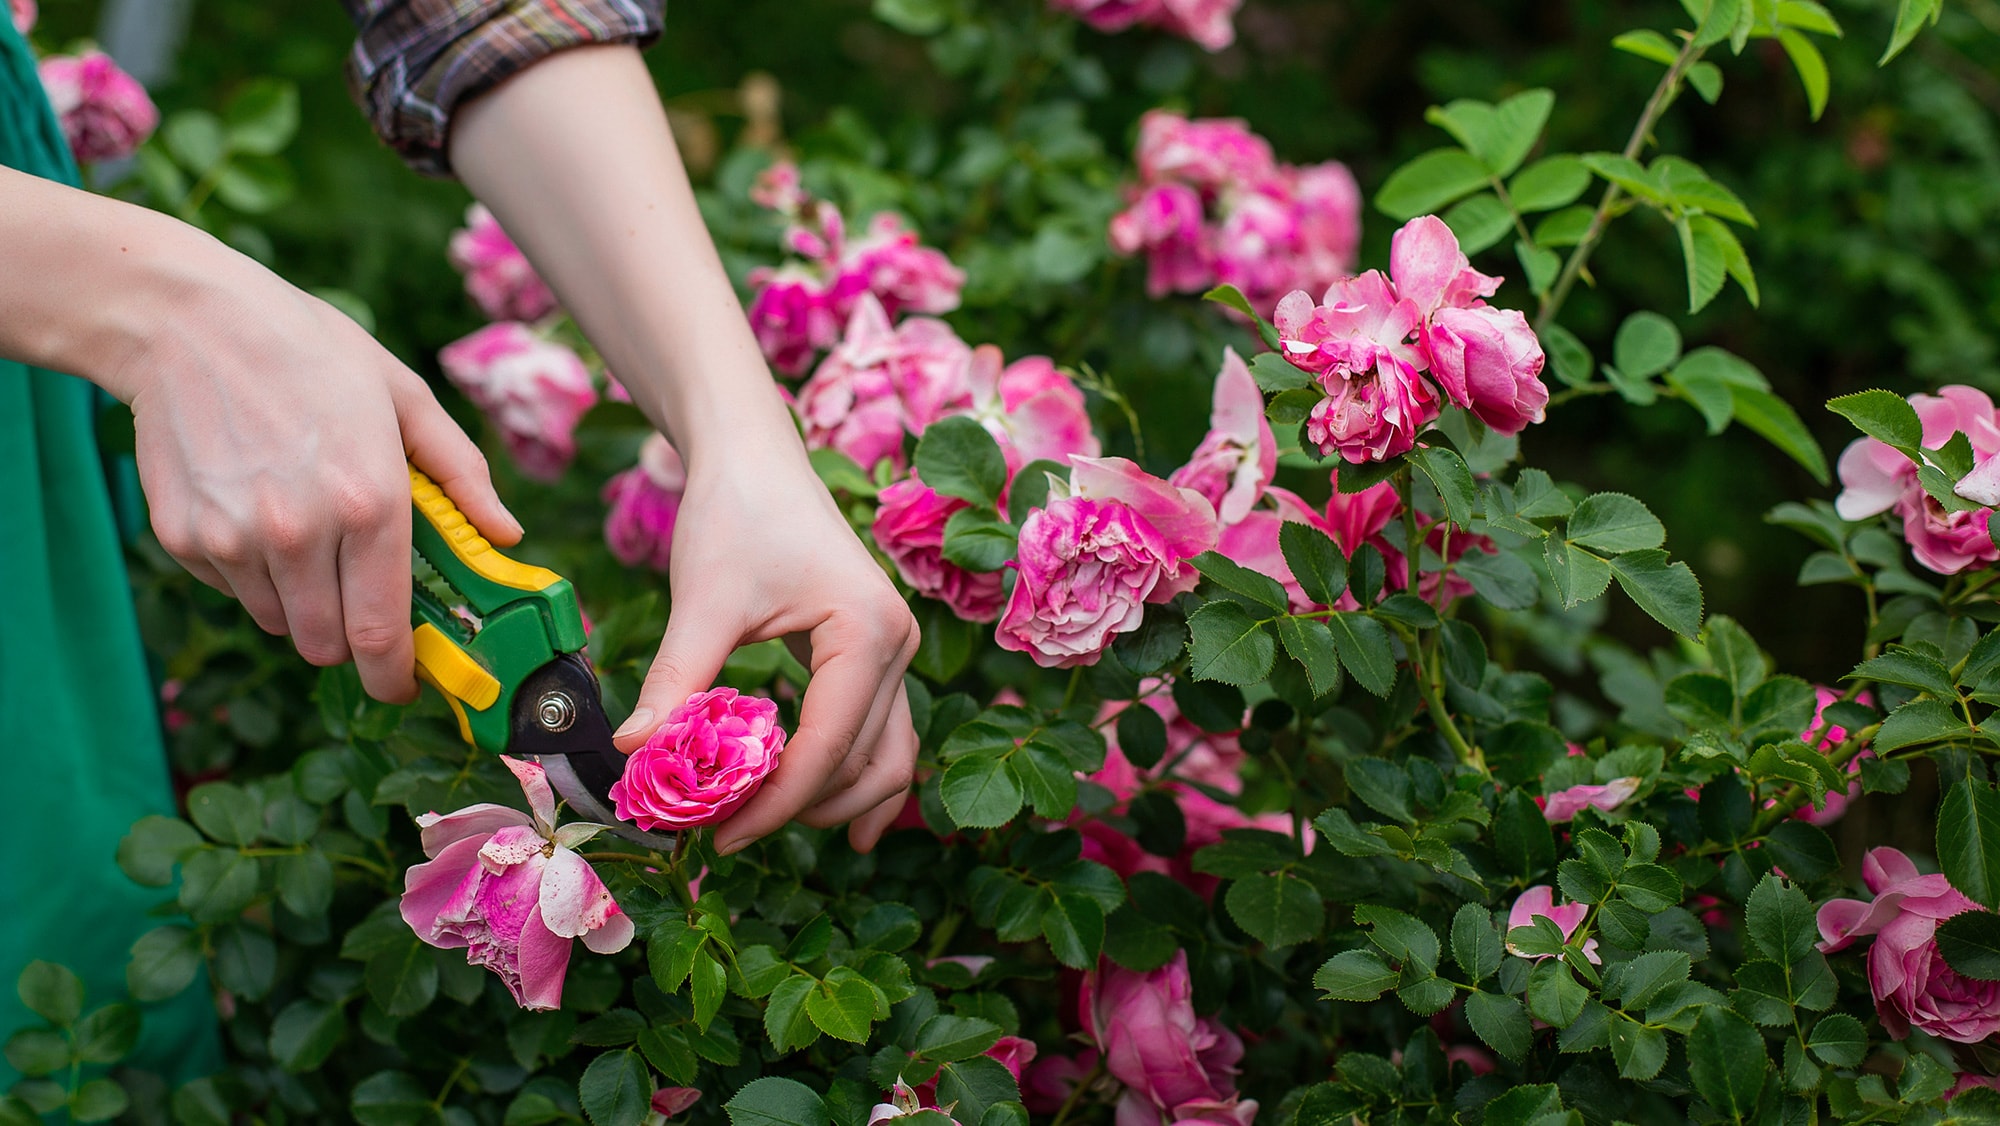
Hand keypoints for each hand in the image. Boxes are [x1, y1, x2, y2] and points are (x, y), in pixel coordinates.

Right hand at [121, 241, 519, 702]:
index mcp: (368, 503)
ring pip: (278, 622)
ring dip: (300, 600)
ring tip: (303, 527)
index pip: (381, 633)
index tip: (403, 682)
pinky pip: (231, 589)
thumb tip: (506, 535)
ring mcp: (233, 538)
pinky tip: (254, 505)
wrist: (187, 321)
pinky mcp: (183, 537)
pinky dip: (250, 570)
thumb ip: (462, 475)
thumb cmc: (310, 353)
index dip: (394, 675)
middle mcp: (299, 533)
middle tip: (357, 594)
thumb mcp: (405, 397)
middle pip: (328, 645)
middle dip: (350, 637)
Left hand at [611, 442, 919, 853]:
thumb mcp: (702, 600)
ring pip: (886, 755)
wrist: (753, 455)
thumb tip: (632, 752)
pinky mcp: (873, 651)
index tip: (718, 837)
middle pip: (869, 763)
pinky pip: (878, 731)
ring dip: (836, 801)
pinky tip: (823, 812)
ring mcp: (892, 649)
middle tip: (729, 836)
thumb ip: (677, 680)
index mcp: (865, 632)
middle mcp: (895, 644)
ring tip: (769, 831)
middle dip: (802, 809)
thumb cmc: (733, 513)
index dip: (775, 804)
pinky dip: (853, 774)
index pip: (827, 747)